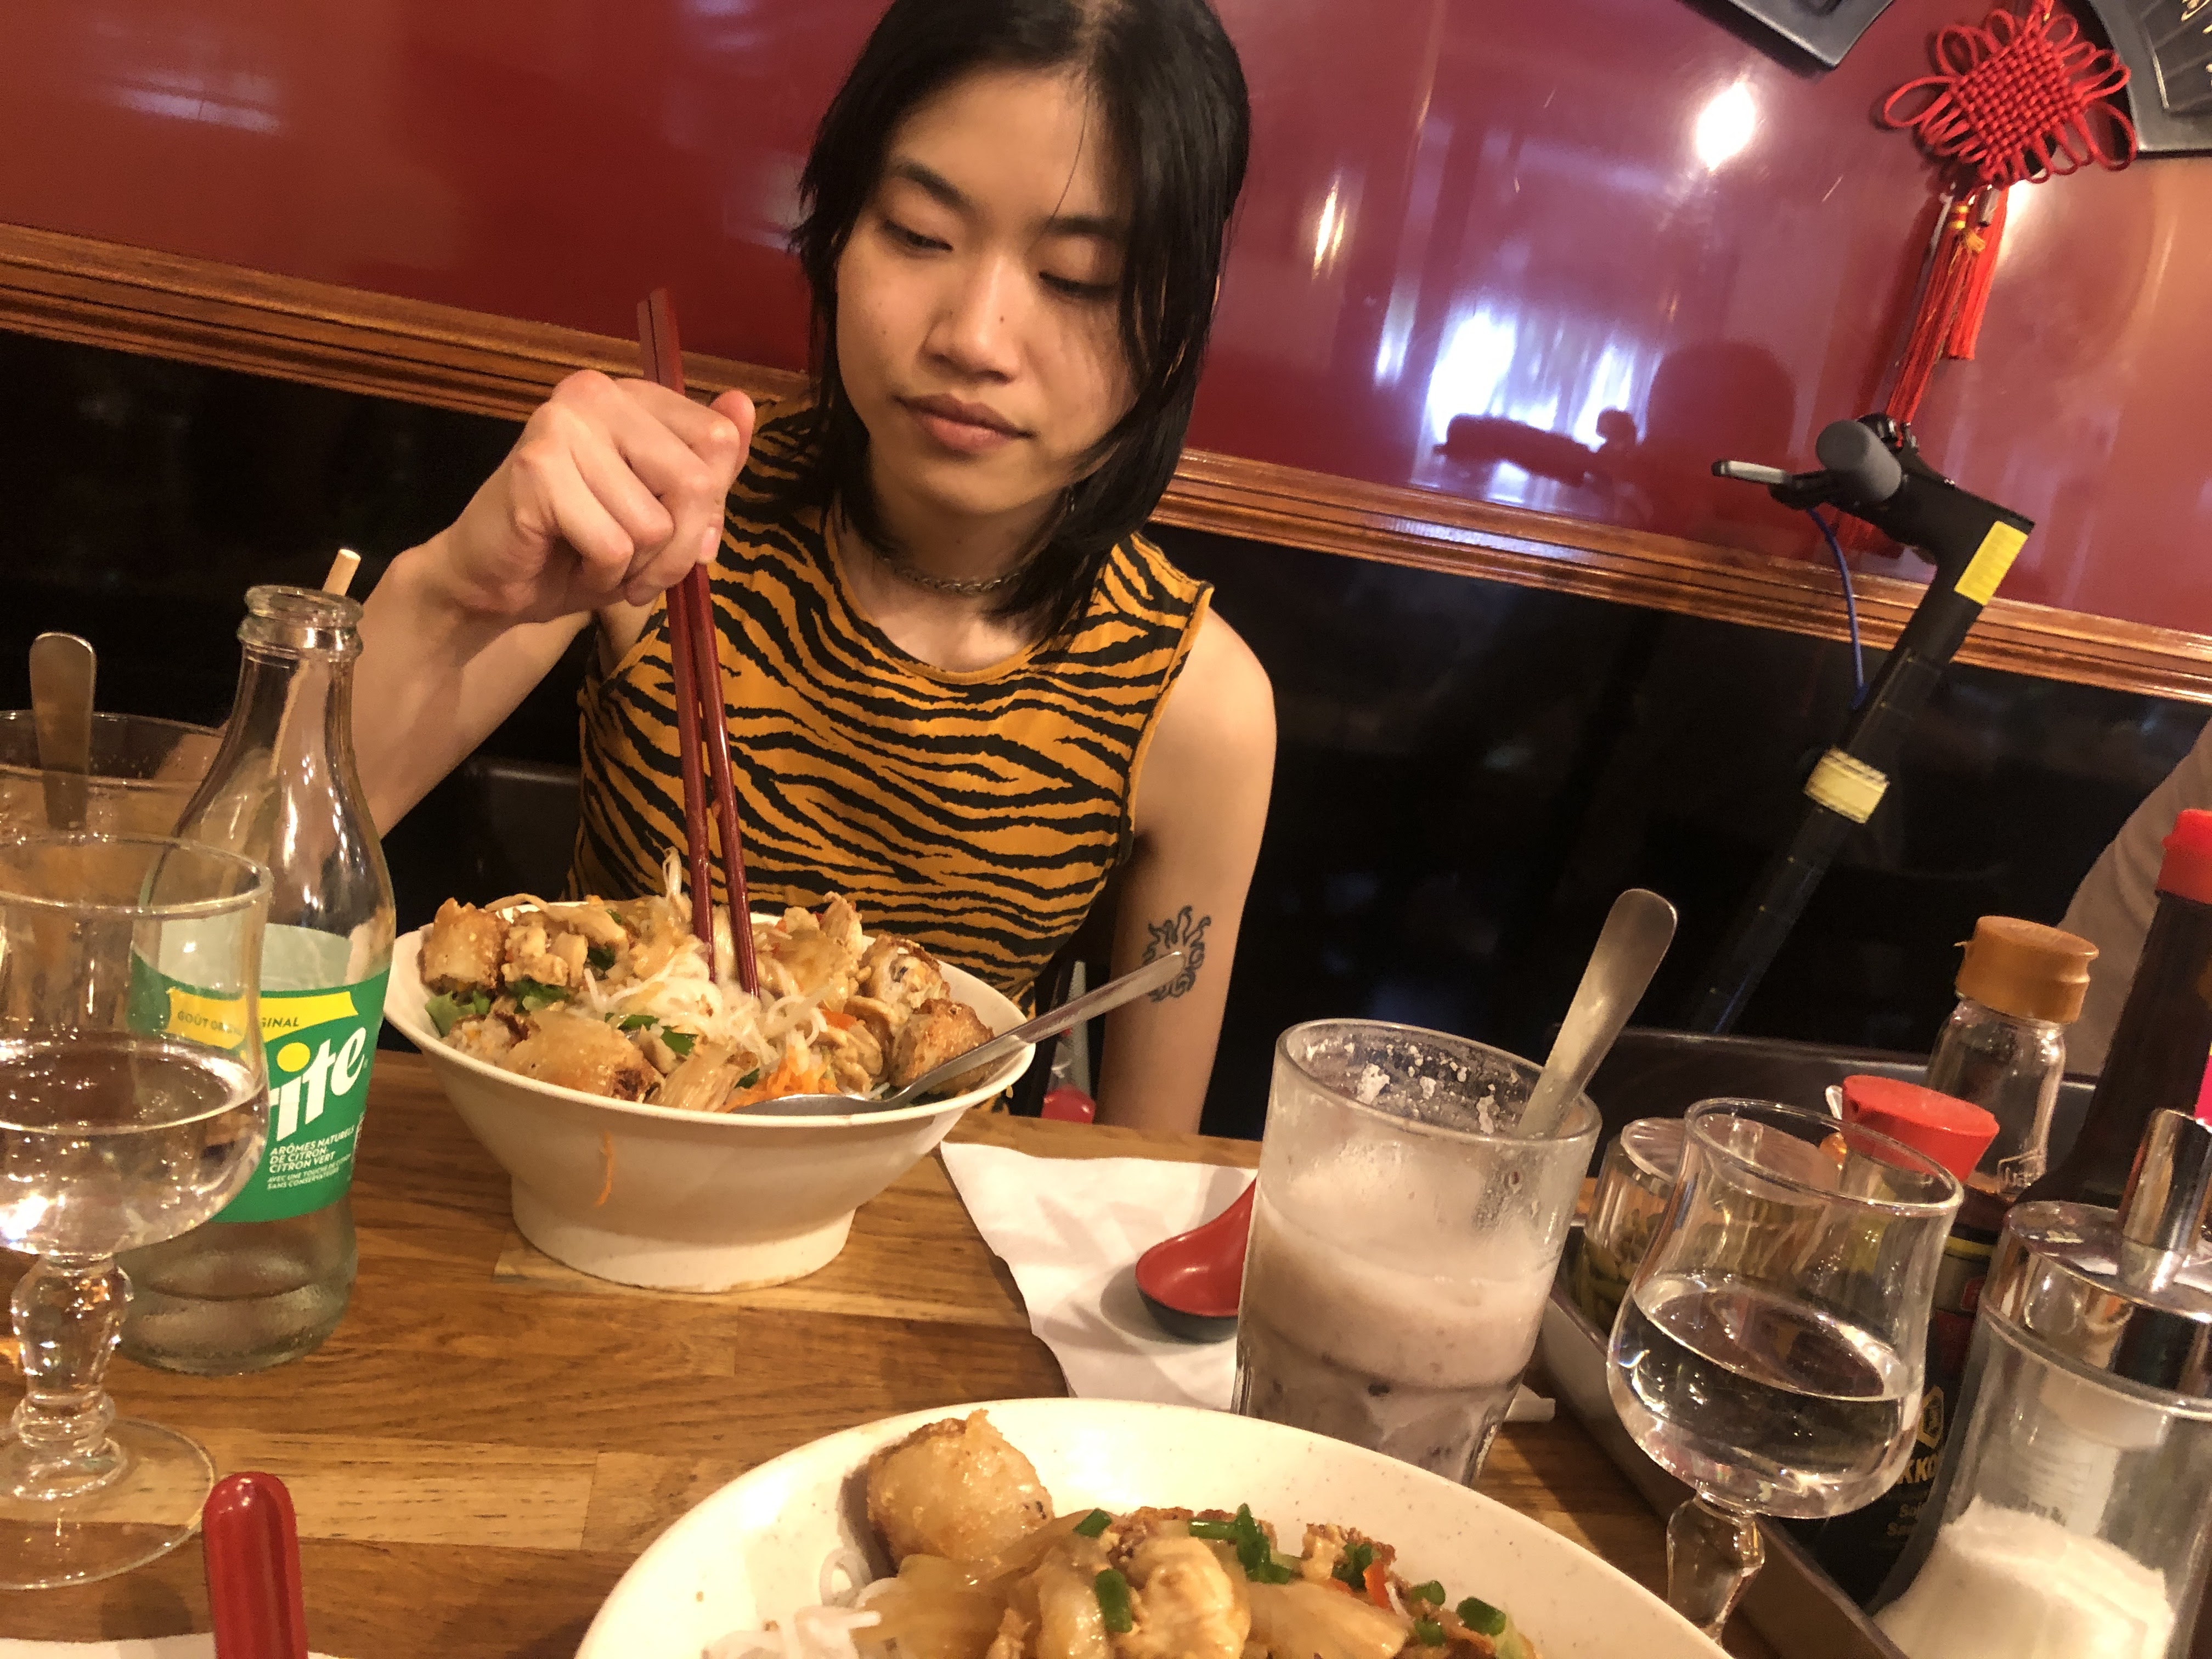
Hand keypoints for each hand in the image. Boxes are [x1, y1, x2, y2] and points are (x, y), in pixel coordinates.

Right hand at [431, 371, 755, 622]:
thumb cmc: (583, 545)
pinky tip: (572, 559)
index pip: (719, 442)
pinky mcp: (537, 469)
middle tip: (640, 566)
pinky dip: (602, 573)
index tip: (677, 534)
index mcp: (634, 396)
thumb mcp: (664, 511)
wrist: (498, 579)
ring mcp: (562, 425)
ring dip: (636, 567)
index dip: (709, 509)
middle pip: (696, 482)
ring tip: (598, 558)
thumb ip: (709, 466)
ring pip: (655, 523)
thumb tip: (743, 404)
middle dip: (678, 549)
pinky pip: (613, 545)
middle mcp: (597, 394)